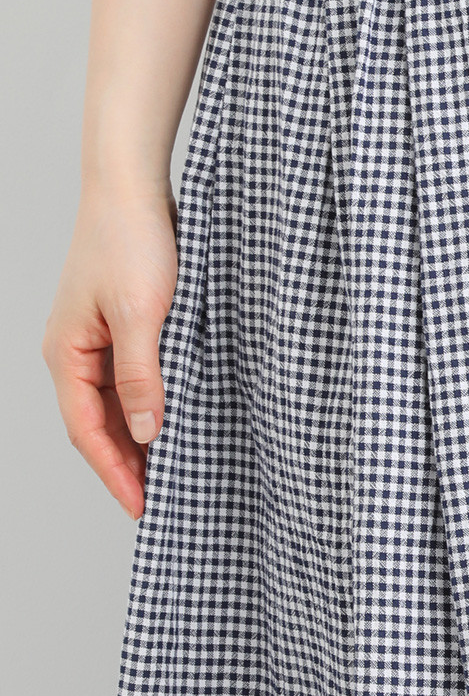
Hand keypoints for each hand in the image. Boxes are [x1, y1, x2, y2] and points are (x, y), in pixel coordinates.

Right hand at [42, 178, 179, 520]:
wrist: (132, 188)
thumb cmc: (131, 242)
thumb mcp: (142, 314)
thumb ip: (142, 376)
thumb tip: (146, 431)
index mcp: (67, 354)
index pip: (87, 432)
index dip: (115, 472)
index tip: (142, 507)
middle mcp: (75, 352)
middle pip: (99, 424)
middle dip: (127, 463)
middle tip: (162, 501)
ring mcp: (96, 339)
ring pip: (115, 404)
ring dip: (139, 437)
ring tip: (171, 471)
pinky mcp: (121, 325)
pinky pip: (130, 378)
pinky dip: (149, 404)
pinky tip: (174, 418)